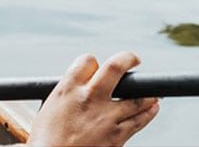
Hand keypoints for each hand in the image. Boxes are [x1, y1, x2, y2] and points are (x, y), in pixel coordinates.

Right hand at [27, 52, 159, 146]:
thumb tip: (76, 90)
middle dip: (128, 59)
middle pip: (116, 67)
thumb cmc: (47, 139)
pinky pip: (140, 120)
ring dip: (146, 92)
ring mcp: (106, 117)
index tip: (96, 67)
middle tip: (133, 59)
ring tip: (150, 90)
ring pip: (136, 97)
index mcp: (68, 88)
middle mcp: (90, 98)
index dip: (93, 62)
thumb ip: (65, 94)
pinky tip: (152, 107)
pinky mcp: (117, 137)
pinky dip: (149, 112)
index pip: (88, 61)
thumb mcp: (48, 108)